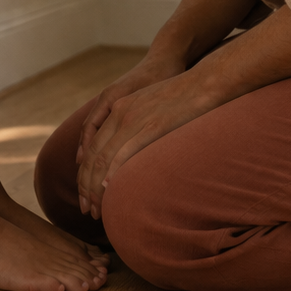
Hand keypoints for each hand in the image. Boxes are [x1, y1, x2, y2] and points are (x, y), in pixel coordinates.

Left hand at [76, 67, 219, 220]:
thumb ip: (139, 127)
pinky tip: (107, 190)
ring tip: (94, 210)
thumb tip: (136, 157)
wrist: (206, 81)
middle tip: (85, 210)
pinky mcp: (152, 126)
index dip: (85, 173)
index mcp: (118, 109)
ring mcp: (135, 119)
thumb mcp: (152, 108)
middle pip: (92, 156)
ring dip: (95, 188)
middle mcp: (120, 113)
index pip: (92, 146)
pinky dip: (113, 173)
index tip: (85, 195)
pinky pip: (125, 153)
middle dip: (86, 186)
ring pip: (104, 158)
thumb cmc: (185, 98)